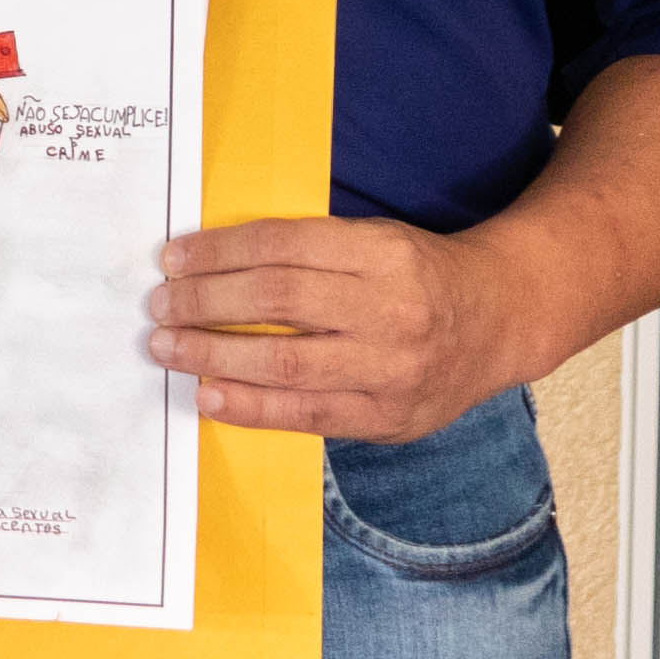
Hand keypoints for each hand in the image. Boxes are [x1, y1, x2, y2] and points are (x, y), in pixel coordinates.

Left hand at [146, 212, 550, 443]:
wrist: (500, 320)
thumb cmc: (417, 276)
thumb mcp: (376, 241)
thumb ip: (308, 252)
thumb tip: (211, 263)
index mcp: (383, 252)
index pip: (282, 246)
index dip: (219, 252)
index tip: (173, 259)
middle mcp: (390, 309)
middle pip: (278, 299)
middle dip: (205, 302)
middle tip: (159, 305)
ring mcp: (391, 368)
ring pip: (285, 361)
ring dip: (213, 355)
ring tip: (167, 347)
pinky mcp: (389, 416)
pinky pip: (306, 414)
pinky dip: (250, 406)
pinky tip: (209, 395)